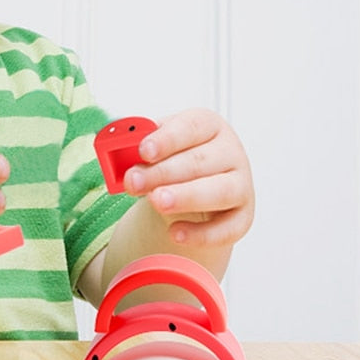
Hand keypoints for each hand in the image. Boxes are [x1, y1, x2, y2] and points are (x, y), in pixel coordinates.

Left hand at [123, 108, 253, 246]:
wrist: (194, 186)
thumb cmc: (172, 159)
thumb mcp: (155, 147)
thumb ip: (136, 149)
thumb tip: (115, 155)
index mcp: (208, 125)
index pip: (190, 127)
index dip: (166, 139)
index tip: (143, 151)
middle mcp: (230, 152)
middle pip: (199, 161)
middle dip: (163, 173)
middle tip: (134, 182)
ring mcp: (241, 184)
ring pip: (219, 191)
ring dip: (186, 197)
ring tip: (156, 202)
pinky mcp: (243, 216)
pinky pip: (228, 228)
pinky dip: (201, 234)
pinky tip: (174, 233)